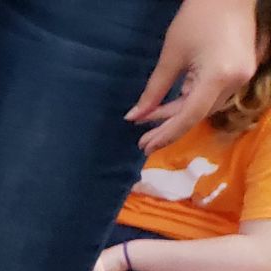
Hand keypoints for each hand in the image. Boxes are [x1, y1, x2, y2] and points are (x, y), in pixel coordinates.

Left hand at [127, 0, 258, 152]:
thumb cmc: (196, 19)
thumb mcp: (170, 57)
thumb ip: (153, 91)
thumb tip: (134, 117)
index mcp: (218, 77)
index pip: (190, 116)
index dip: (166, 134)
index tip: (145, 147)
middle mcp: (235, 81)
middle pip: (197, 113)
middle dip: (168, 126)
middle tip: (142, 139)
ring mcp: (241, 77)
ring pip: (205, 106)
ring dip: (178, 114)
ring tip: (150, 121)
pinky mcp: (240, 72)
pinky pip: (213, 95)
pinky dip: (190, 101)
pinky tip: (169, 106)